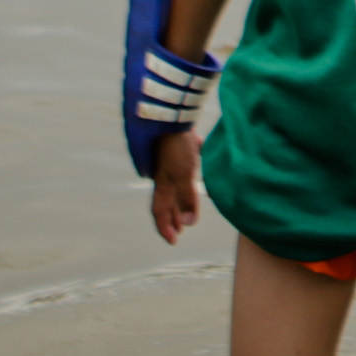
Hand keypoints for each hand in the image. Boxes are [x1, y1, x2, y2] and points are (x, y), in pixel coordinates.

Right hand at [149, 129, 201, 244]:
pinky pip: (184, 169)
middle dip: (172, 217)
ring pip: (174, 186)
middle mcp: (164, 175)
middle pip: (167, 201)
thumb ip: (186, 198)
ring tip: (186, 210)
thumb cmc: (176, 145)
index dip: (165, 227)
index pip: (160, 211)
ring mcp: (171, 162)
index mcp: (162, 183)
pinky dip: (187, 178)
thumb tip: (188, 225)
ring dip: (180, 200)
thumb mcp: (183, 173)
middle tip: (179, 232)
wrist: (172, 113)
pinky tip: (195, 176)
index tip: (174, 241)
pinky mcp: (181, 149)